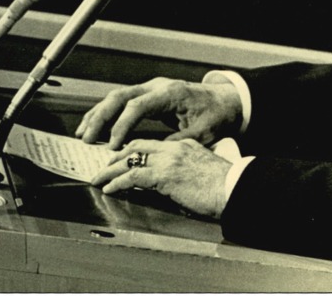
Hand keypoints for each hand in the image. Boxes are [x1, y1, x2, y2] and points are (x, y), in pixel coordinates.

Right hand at [76, 76, 241, 149]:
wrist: (224, 99)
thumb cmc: (215, 115)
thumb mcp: (202, 133)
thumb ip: (177, 143)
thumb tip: (153, 155)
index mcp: (170, 93)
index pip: (137, 105)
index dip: (122, 125)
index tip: (112, 145)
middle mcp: (157, 86)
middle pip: (120, 96)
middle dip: (101, 117)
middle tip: (87, 138)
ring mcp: (151, 88)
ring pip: (117, 96)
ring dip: (98, 114)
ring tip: (83, 133)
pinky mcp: (148, 94)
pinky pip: (122, 100)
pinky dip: (107, 112)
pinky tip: (95, 126)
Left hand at [90, 138, 231, 218]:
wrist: (233, 188)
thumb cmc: (224, 186)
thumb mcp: (202, 171)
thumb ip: (185, 171)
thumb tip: (172, 184)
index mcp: (184, 145)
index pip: (152, 143)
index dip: (133, 150)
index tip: (122, 157)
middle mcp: (174, 148)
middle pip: (137, 146)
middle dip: (117, 156)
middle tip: (104, 165)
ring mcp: (168, 160)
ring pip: (130, 159)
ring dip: (110, 170)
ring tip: (99, 179)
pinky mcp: (164, 175)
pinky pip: (133, 176)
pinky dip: (118, 182)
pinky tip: (109, 188)